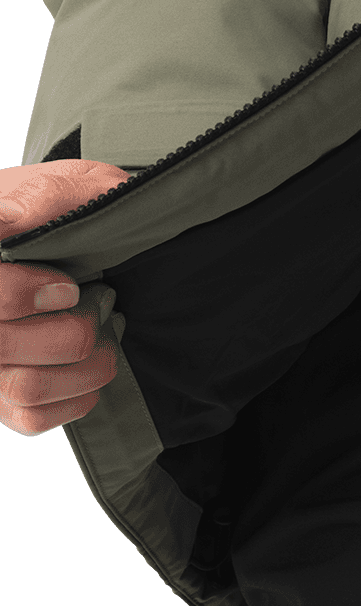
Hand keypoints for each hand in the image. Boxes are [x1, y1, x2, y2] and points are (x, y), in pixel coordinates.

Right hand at [0, 160, 130, 436]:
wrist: (83, 238)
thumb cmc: (72, 209)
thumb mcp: (72, 187)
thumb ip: (42, 199)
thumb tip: (7, 221)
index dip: (22, 295)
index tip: (69, 285)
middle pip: (4, 346)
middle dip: (72, 329)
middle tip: (102, 299)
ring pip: (24, 388)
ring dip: (86, 364)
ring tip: (106, 327)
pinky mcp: (2, 398)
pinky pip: (33, 418)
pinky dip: (78, 394)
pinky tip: (93, 361)